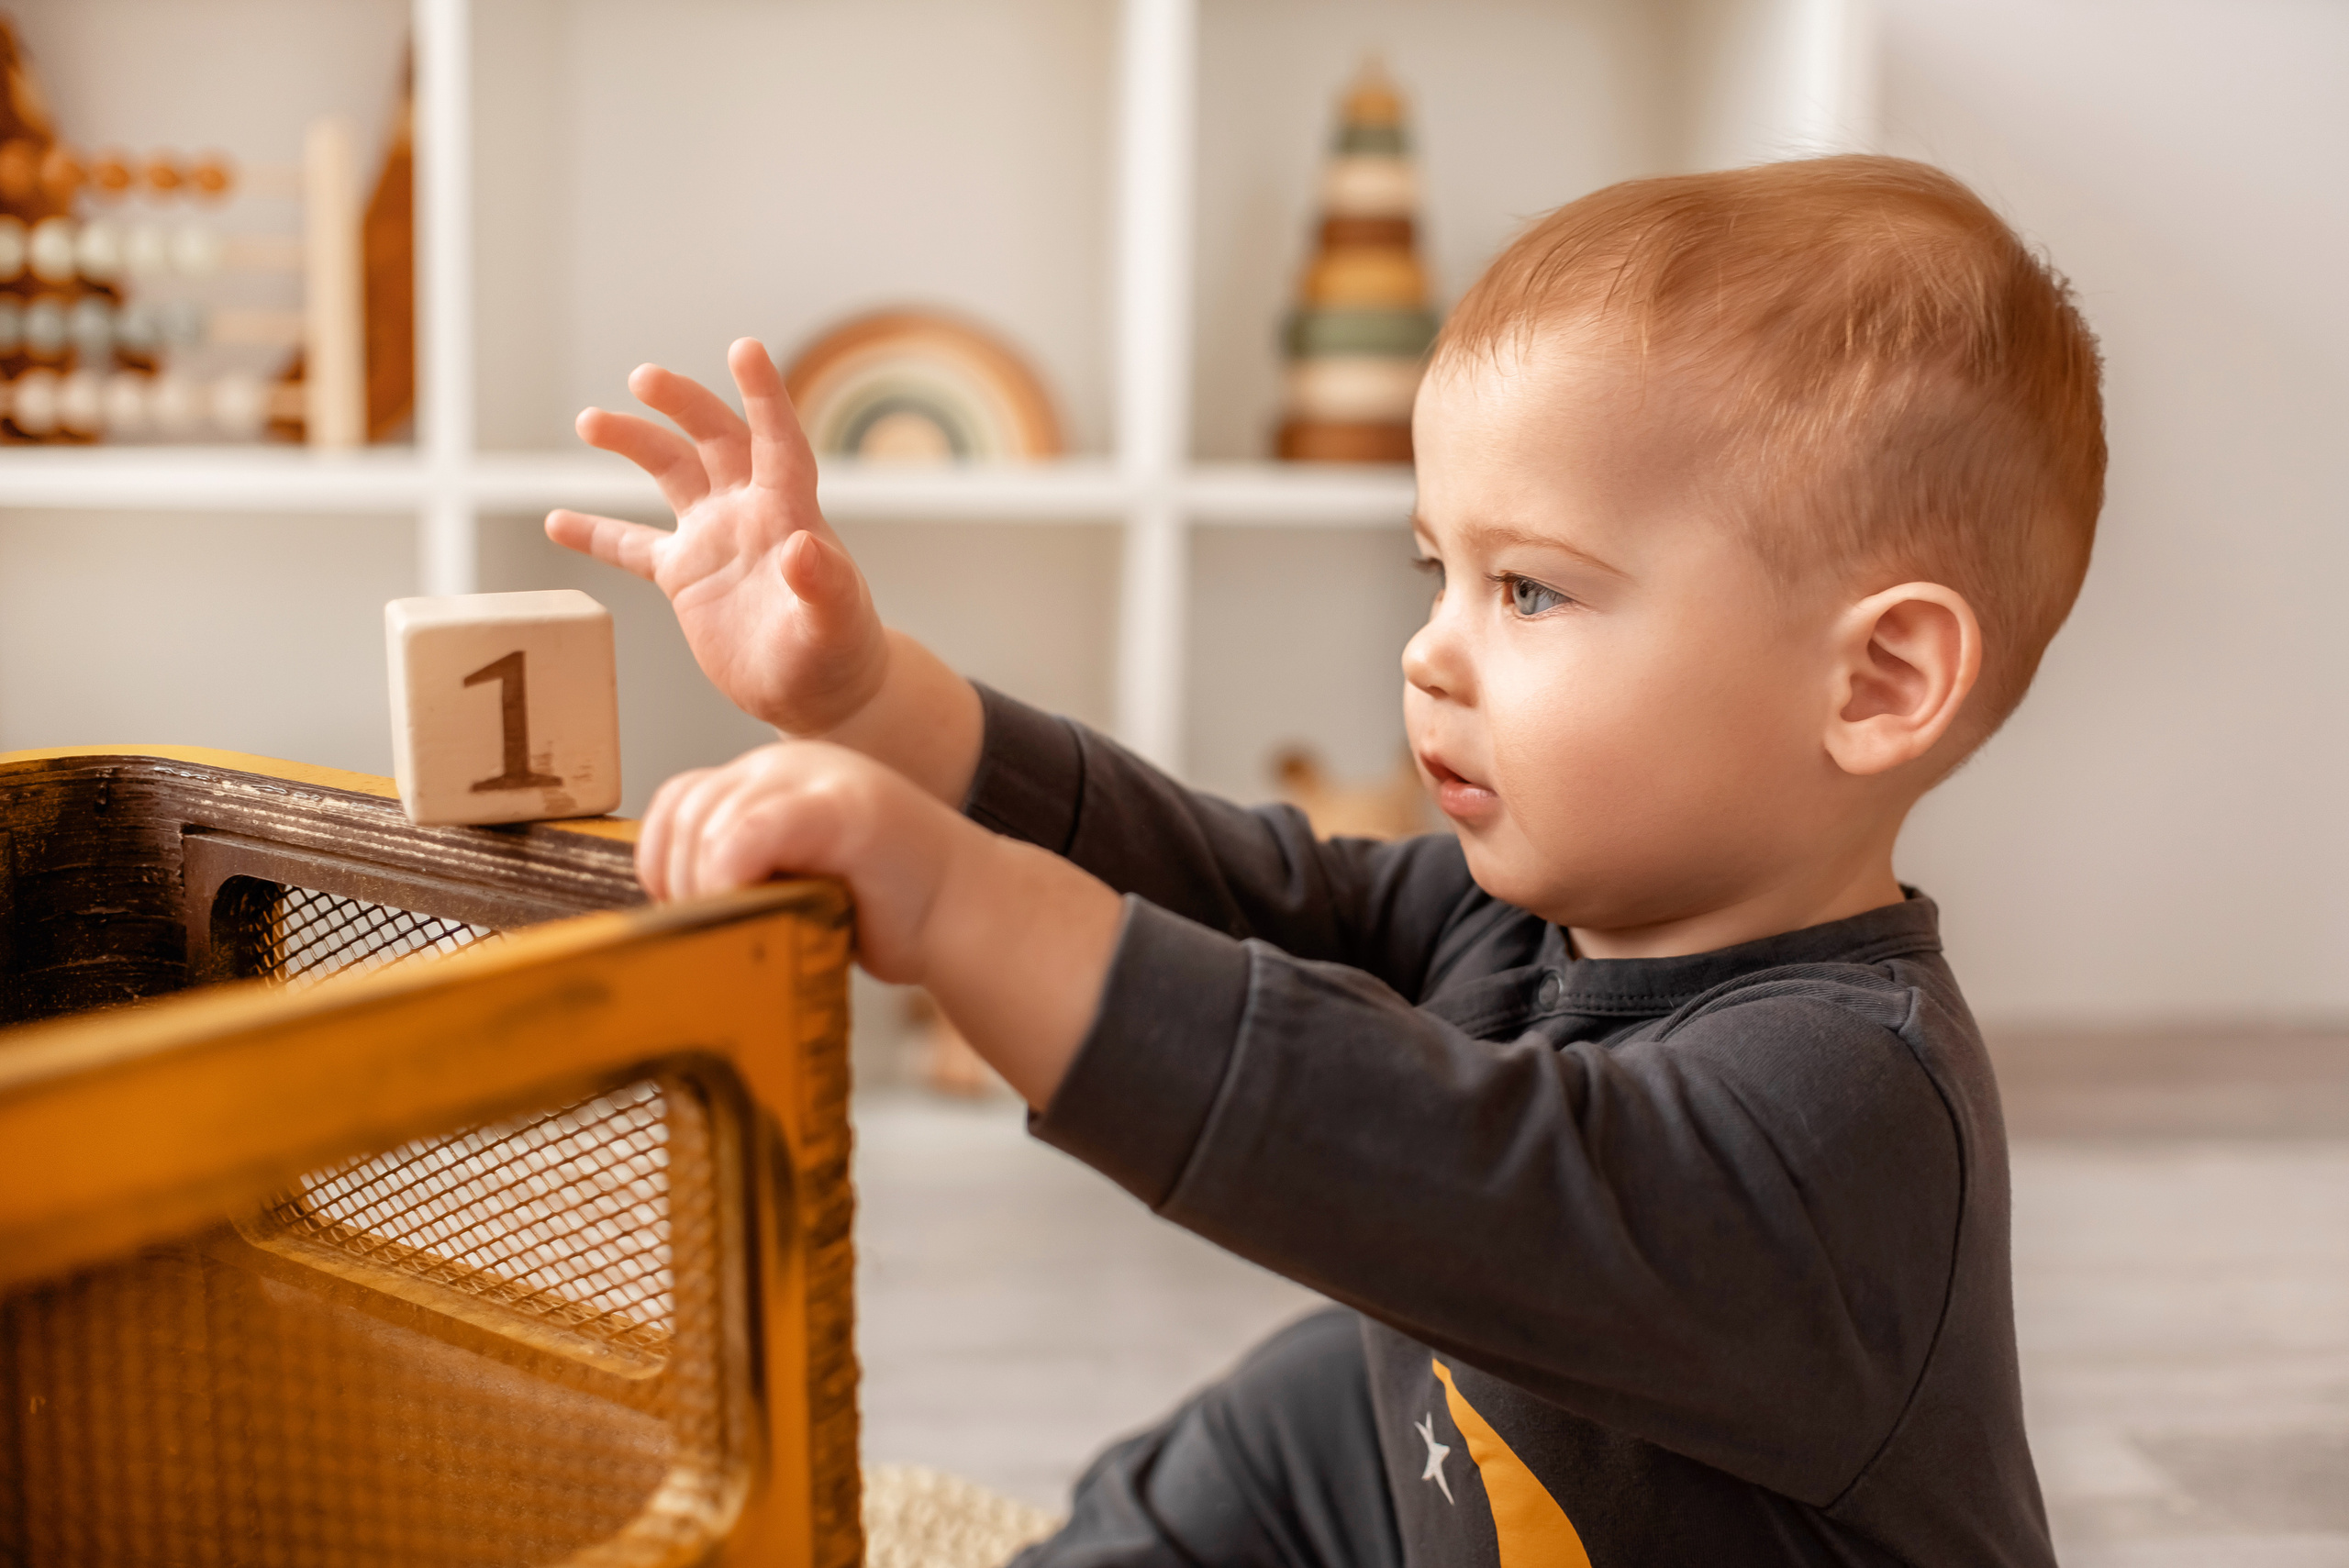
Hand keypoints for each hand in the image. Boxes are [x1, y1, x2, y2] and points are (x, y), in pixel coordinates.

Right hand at [547, 340, 886, 736]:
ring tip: (590, 421)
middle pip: (714, 440)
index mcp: (789, 514)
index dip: (764, 396)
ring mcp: (714, 539)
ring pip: (670, 473)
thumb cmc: (839, 656)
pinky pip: (632, 545)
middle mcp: (749, 513)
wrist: (819, 693)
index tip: (744, 348)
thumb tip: (803, 547)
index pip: (777, 442)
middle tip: (642, 378)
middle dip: (682, 404)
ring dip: (634, 443)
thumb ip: (824, 586)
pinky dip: (596, 533)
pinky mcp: (686, 576)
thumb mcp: (835, 624)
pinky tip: (556, 520)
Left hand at [638, 740, 968, 981]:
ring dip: (704, 886)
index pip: (681, 803)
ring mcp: (817, 779)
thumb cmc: (886, 913)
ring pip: (709, 821)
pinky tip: (755, 907)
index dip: (663, 861)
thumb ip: (742, 875)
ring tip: (738, 924)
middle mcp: (788, 765)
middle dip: (681, 882)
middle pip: (688, 810)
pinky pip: (746, 834)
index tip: (684, 914)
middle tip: (710, 932)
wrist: (970, 915)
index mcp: (775, 781)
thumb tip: (669, 913)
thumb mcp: (795, 883)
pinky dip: (729, 877)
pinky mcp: (840, 807)